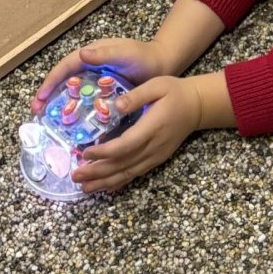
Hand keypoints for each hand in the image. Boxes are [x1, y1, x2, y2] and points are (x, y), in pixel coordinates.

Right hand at [33, 37, 169, 112]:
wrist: (162, 66)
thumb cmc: (143, 56)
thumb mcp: (125, 53)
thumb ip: (105, 54)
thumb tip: (82, 54)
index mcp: (92, 55)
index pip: (65, 67)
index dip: (51, 81)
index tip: (40, 97)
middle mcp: (89, 68)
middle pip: (63, 81)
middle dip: (47, 95)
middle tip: (36, 112)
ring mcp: (95, 81)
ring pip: (70, 93)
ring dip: (57, 105)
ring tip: (46, 121)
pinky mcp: (102, 94)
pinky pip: (84, 103)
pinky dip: (73, 112)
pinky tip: (69, 127)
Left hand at [71, 74, 202, 194]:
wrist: (197, 106)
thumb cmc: (175, 92)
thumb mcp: (157, 85)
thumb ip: (137, 96)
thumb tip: (115, 106)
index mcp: (152, 127)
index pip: (125, 145)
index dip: (104, 152)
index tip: (85, 153)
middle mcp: (153, 146)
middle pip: (122, 164)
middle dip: (97, 172)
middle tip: (75, 175)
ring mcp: (155, 156)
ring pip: (127, 173)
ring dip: (104, 182)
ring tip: (84, 187)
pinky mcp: (156, 159)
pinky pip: (135, 174)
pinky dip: (119, 183)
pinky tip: (106, 188)